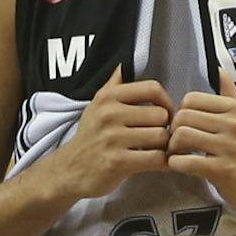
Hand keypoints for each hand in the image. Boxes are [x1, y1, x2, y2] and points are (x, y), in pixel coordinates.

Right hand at [45, 67, 172, 201]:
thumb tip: (125, 64)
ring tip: (155, 150)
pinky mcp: (118, 162)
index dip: (166, 101)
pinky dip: (162, 162)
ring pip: (161, 137)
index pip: (152, 88)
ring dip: (163, 147)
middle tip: (158, 137)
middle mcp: (109, 115)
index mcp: (107, 98)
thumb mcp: (96, 106)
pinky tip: (155, 163)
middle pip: (161, 115)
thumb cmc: (89, 139)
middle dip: (164, 128)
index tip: (164, 113)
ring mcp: (113, 139)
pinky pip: (156, 158)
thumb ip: (113, 85)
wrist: (69, 172)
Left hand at [166, 55, 235, 214]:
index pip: (191, 99)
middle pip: (182, 117)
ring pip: (181, 136)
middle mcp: (234, 124)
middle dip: (172, 131)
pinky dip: (175, 164)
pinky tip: (180, 165)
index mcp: (235, 108)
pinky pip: (185, 161)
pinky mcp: (221, 169)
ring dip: (172, 148)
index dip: (180, 112)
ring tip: (177, 153)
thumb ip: (230, 94)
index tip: (184, 126)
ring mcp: (228, 147)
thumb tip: (219, 69)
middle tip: (176, 143)